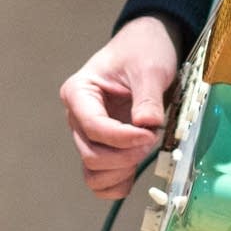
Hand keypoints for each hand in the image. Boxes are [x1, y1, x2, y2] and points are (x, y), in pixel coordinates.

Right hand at [59, 16, 179, 199]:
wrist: (147, 47)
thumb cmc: (143, 50)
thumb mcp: (149, 68)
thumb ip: (147, 98)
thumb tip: (147, 126)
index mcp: (79, 92)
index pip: (94, 127)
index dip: (123, 138)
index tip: (151, 133)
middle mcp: (78, 116)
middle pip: (91, 153)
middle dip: (125, 155)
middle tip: (152, 139)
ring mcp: (89, 134)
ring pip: (93, 171)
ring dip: (120, 172)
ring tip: (144, 152)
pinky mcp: (104, 147)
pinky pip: (100, 179)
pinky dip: (117, 183)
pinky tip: (136, 171)